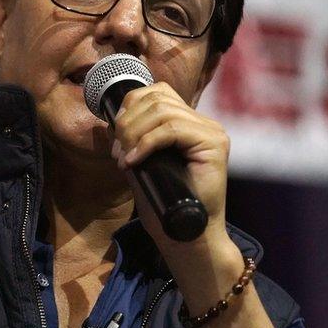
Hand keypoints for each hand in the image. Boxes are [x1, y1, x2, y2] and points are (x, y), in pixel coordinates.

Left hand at [110, 81, 230, 248]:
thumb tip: (112, 120)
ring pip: (162, 111)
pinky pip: (171, 130)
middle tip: (117, 153)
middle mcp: (204, 123)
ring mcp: (212, 132)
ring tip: (124, 159)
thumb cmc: (163, 203)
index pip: (157, 92)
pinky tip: (134, 162)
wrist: (186, 235)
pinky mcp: (214, 144)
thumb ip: (133, 139)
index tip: (116, 139)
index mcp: (189, 122)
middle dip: (128, 123)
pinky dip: (146, 144)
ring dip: (134, 134)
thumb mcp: (142, 163)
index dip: (130, 107)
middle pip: (157, 98)